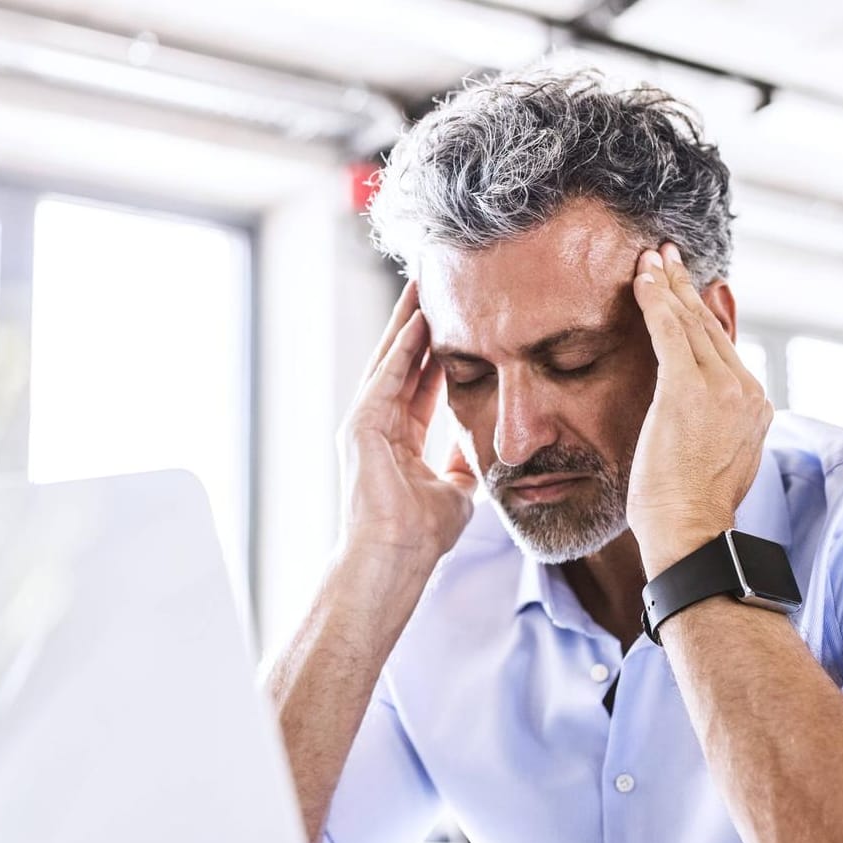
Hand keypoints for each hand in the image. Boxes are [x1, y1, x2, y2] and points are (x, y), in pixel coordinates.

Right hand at [337, 281, 478, 566]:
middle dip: (420, 324)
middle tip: (436, 284)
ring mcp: (366, 424)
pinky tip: (419, 319)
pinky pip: (386, 376)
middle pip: (403, 362)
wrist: (396, 558)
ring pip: (391, 360)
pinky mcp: (360, 426)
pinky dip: (402, 347)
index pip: (423, 382)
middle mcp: (379, 425)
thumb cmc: (422, 535)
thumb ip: (463, 460)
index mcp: (400, 439)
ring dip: (408, 322)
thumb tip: (482, 442)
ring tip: (424, 285)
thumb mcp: (457, 488)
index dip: (440, 350)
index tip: (459, 319)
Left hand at [627, 243, 771, 577]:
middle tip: (667, 255)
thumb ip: (714, 426)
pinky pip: (670, 332)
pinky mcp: (690, 390)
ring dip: (669, 284)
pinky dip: (656, 300)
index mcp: (754, 406)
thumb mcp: (713, 459)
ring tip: (651, 258)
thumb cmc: (689, 509)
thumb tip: (701, 413)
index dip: (702, 312)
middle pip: (711, 327)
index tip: (688, 286)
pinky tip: (642, 278)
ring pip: (692, 323)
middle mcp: (746, 390)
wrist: (691, 532)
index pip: (724, 347)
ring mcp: (722, 389)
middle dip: (686, 287)